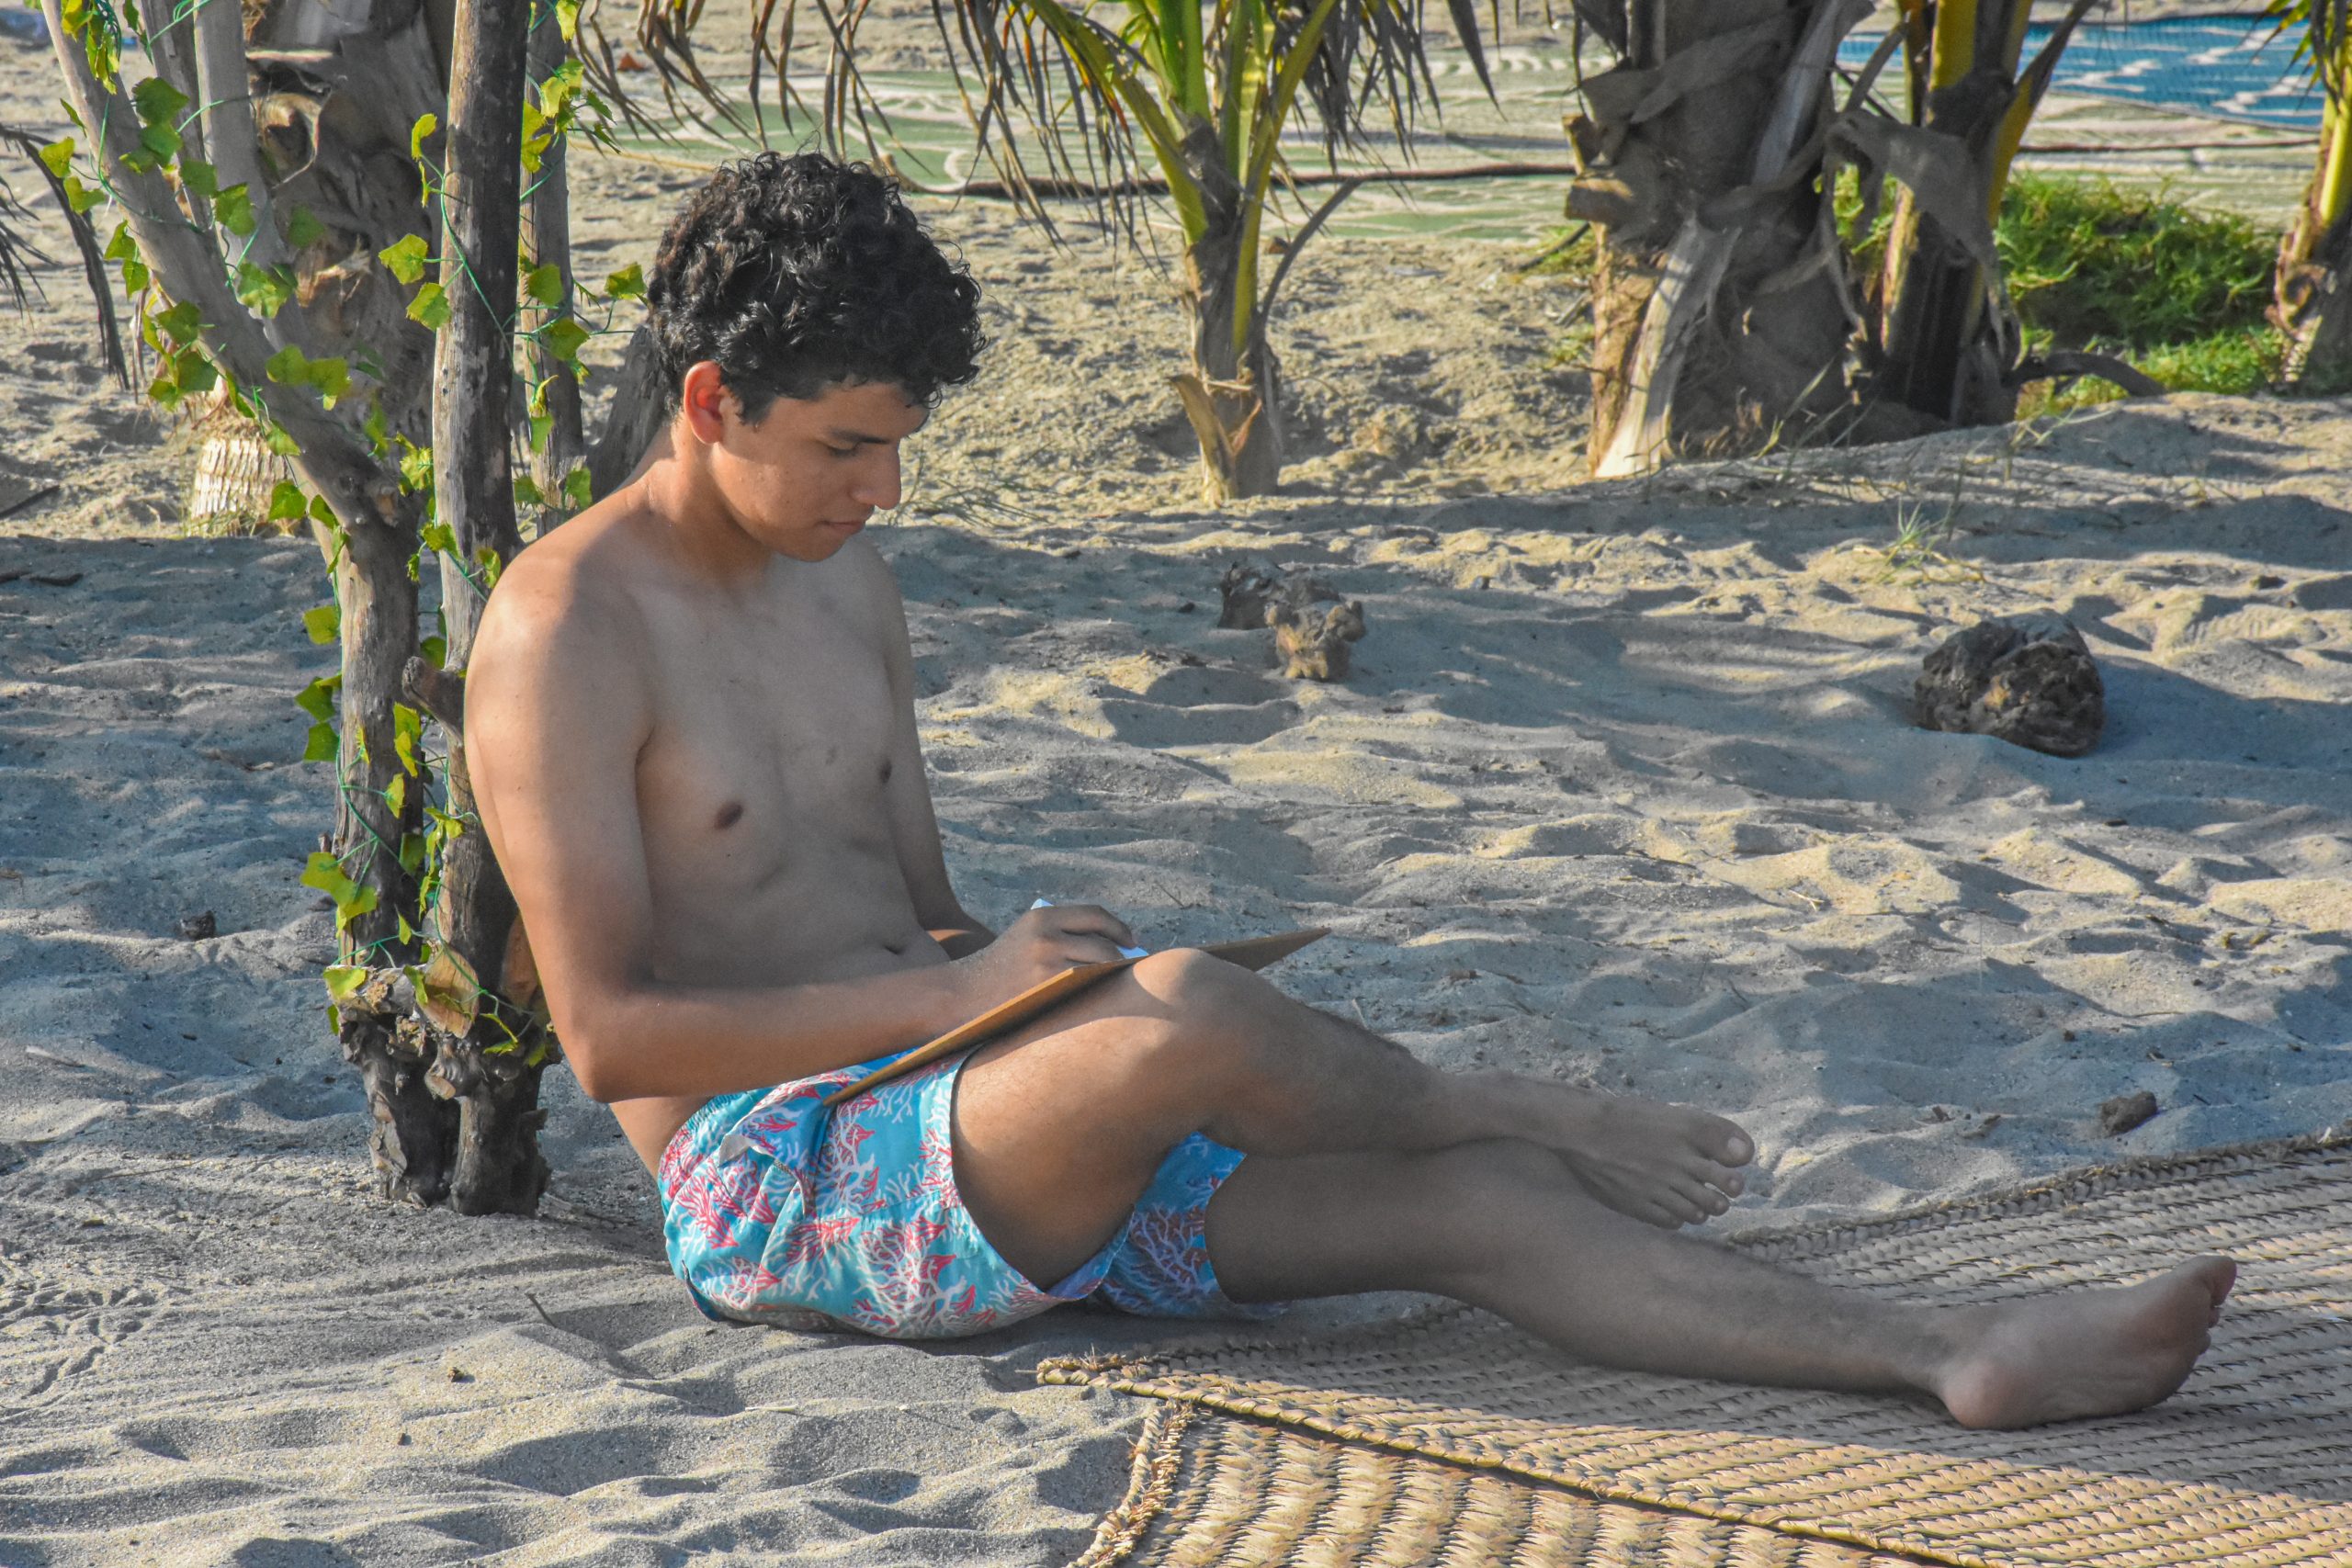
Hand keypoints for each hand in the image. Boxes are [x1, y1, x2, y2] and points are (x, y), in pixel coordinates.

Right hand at [947, 903, 1137, 1015]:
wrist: (961, 994)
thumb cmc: (999, 970)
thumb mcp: (1026, 937)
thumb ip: (1061, 934)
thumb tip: (1111, 947)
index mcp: (1042, 916)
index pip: (1095, 914)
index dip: (1119, 928)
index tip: (1132, 943)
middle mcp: (1047, 934)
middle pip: (1103, 944)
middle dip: (1123, 958)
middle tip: (1134, 971)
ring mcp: (1048, 962)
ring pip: (1100, 967)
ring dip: (1115, 978)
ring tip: (1122, 988)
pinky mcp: (1047, 988)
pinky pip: (1087, 989)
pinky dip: (1100, 993)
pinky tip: (1104, 1001)